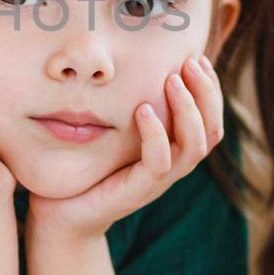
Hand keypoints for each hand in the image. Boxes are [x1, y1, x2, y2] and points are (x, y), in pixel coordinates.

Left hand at [25, 54, 223, 241]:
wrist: (60, 216)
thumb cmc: (86, 168)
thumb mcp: (112, 132)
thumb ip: (125, 106)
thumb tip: (124, 61)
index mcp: (173, 151)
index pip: (210, 121)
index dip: (211, 90)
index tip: (198, 58)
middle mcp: (172, 166)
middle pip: (212, 131)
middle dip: (207, 93)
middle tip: (191, 62)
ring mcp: (157, 181)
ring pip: (194, 146)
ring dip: (188, 109)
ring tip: (172, 79)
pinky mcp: (137, 191)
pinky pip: (159, 162)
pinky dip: (156, 133)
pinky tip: (143, 109)